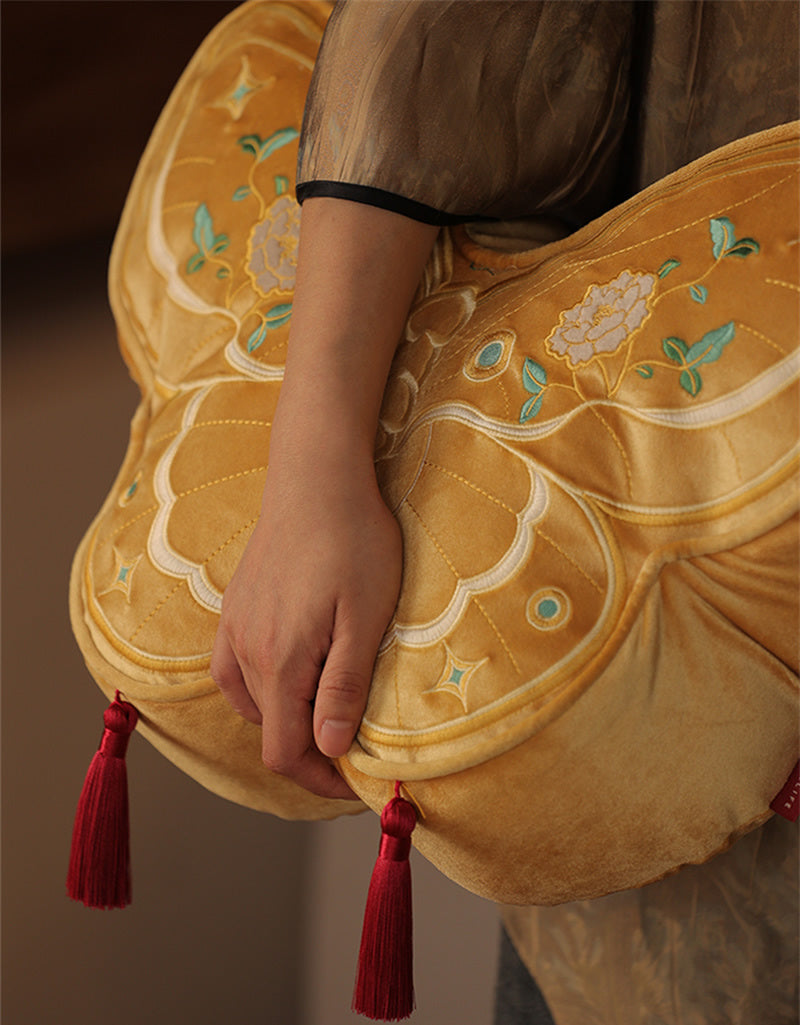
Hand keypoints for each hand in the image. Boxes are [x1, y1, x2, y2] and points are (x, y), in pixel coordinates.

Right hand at [211, 197, 435, 799]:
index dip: (321, 782)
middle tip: (354, 754)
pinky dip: (262, 694)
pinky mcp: (232, 608)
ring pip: (250, 705)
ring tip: (326, 720)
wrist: (316, 478)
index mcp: (280, 663)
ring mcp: (233, 629)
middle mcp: (246, 653)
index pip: (288, 753)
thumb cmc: (354, 542)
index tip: (357, 784)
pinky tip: (287, 680)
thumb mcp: (366, 618)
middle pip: (268, 733)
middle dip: (310, 755)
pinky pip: (235, 673)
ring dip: (286, 724)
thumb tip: (329, 750)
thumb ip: (343, 687)